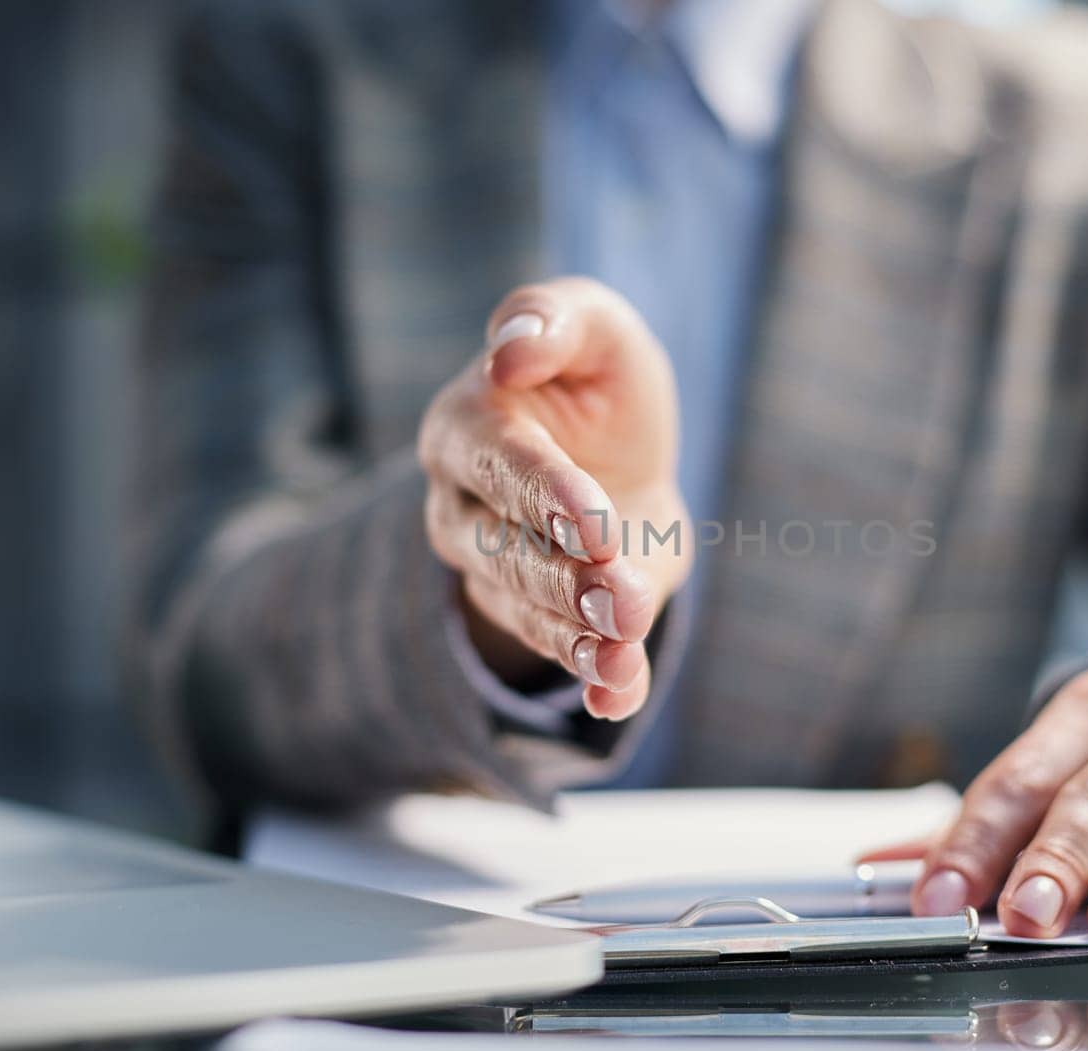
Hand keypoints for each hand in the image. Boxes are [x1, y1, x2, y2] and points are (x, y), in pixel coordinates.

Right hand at [418, 277, 689, 719]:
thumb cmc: (594, 376)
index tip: (592, 525)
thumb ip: (551, 319)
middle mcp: (462, 507)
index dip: (545, 494)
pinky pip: (559, 652)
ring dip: (579, 633)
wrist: (621, 452)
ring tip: (625, 649)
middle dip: (567, 577)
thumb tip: (507, 349)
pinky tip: (617, 694)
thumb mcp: (594, 327)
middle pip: (507, 550)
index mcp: (465, 428)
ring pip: (528, 608)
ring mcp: (494, 571)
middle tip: (622, 597)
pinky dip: (593, 680)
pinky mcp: (542, 616)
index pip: (499, 465)